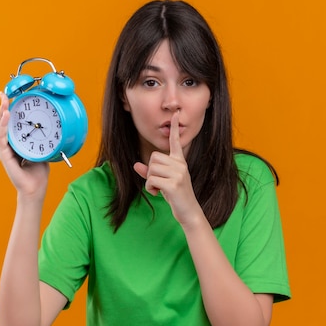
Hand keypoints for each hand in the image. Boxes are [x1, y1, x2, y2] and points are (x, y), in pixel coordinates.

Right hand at [0, 92, 48, 197]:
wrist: (36, 188)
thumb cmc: (37, 172)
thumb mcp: (40, 150)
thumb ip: (40, 139)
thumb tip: (46, 126)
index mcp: (12, 144)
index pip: (7, 124)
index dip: (6, 110)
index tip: (7, 96)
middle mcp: (5, 146)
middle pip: (0, 123)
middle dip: (2, 107)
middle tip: (3, 94)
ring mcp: (3, 151)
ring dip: (1, 113)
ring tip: (4, 101)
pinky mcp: (4, 156)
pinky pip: (2, 138)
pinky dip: (4, 126)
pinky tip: (7, 115)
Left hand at [133, 111, 201, 225]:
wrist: (189, 212)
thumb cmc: (176, 196)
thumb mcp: (163, 182)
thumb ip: (150, 173)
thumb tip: (136, 165)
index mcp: (180, 161)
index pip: (176, 141)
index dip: (174, 128)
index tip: (175, 114)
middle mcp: (181, 165)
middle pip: (153, 158)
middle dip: (150, 171)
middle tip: (158, 183)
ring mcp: (178, 174)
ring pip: (151, 169)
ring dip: (150, 181)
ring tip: (159, 189)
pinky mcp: (173, 184)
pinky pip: (151, 180)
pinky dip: (150, 188)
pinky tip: (158, 194)